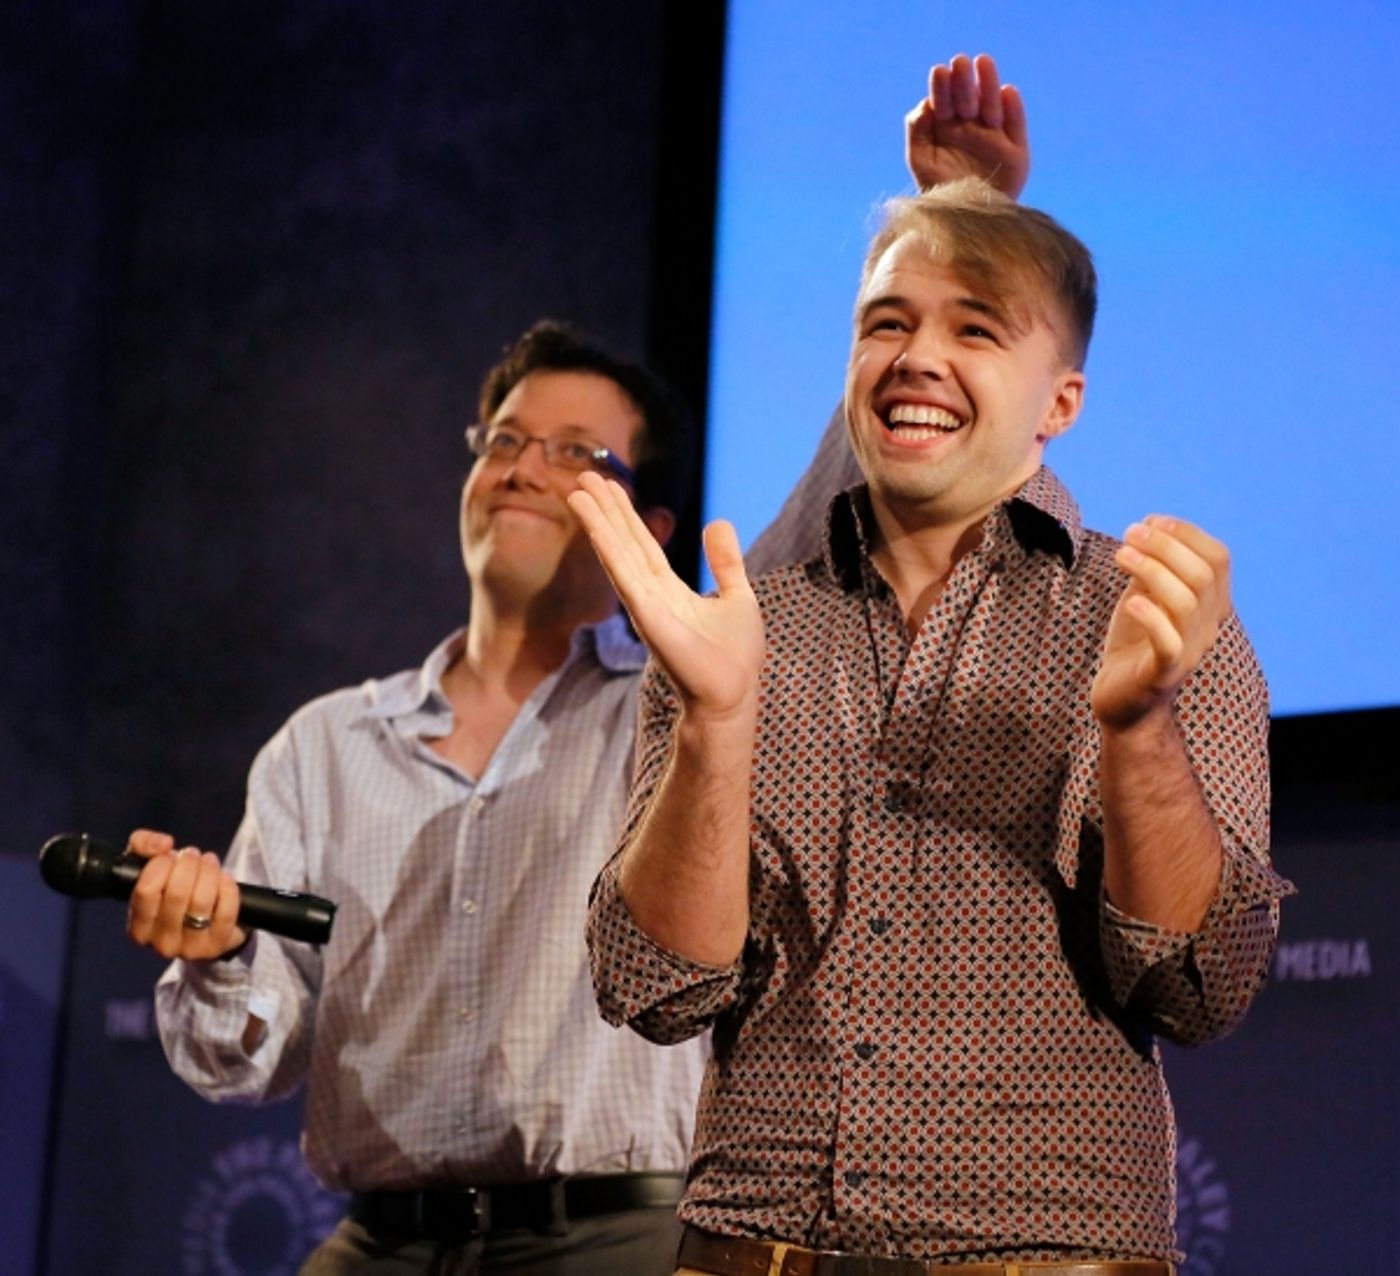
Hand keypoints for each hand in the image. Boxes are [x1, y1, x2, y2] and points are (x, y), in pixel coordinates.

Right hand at [125, 829, 247, 959]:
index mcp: (138, 927)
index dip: (161, 864)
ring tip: (209, 862)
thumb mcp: (148, 864)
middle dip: (189, 864)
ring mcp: (190, 948)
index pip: (146, 889)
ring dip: (209, 872)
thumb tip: (163, 845)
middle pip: (177, 893)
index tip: (170, 854)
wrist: (205, 919)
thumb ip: (143, 844)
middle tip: (194, 854)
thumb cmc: (168, 888)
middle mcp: (161, 943)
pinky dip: (228, 887)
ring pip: (202, 900)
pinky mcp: (217, 945)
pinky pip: (226, 910)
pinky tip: (223, 879)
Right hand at [568, 472, 763, 721]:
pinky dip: (608, 548)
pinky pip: (624, 576)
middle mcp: (651, 595)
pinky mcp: (648, 617)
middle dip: (604, 509)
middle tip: (582, 474)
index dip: (624, 514)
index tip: (608, 485)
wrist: (733, 696)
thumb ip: (726, 562)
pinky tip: (595, 524)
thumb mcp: (738, 596)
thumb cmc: (736, 657)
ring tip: (577, 490)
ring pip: (617, 554)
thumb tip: (718, 522)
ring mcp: (646, 605)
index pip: (641, 544)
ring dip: (597, 522)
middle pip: (623, 542)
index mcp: (669, 590)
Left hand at [906, 53, 1029, 197]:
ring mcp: (994, 138)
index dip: (942, 86)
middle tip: (960, 62)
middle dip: (963, 80)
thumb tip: (926, 104)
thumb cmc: (937, 191)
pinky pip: (1016, 126)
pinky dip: (1013, 109)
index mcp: (948, 128)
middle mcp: (972, 129)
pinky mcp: (1016, 153)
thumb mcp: (920, 159)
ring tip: (984, 63)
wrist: (961, 224)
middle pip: (968, 98)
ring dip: (989, 83)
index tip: (939, 72)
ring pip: (993, 106)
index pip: (944, 100)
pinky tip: (1006, 93)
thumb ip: (918, 129)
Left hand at [1091, 517, 1232, 730]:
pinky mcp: (1162, 675)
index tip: (1150, 521)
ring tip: (1121, 556)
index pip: (1218, 558)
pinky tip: (1129, 602)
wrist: (1123, 703)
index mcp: (1209, 605)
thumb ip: (1154, 568)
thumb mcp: (1145, 598)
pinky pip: (1168, 643)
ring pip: (1186, 602)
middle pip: (1203, 574)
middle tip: (1128, 534)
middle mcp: (1206, 626)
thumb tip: (1148, 527)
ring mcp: (1188, 651)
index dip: (1187, 533)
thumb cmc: (1134, 645)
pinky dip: (1150, 617)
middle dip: (1165, 545)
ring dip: (1152, 570)